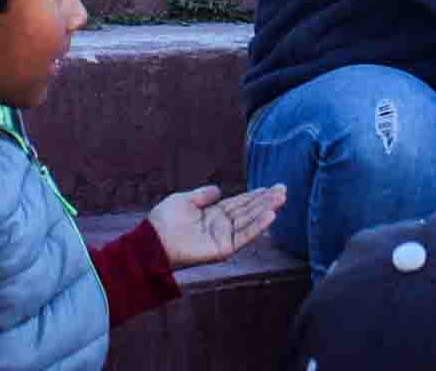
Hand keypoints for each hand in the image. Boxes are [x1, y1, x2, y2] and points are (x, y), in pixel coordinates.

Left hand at [147, 183, 286, 269]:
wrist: (152, 241)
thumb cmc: (163, 221)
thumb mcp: (184, 200)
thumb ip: (202, 195)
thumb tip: (219, 189)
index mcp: (213, 214)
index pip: (240, 203)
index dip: (255, 195)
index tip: (271, 186)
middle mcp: (221, 226)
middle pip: (248, 211)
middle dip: (266, 200)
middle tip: (283, 189)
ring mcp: (223, 237)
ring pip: (250, 221)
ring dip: (266, 210)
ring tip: (281, 198)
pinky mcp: (223, 249)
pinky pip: (243, 236)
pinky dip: (257, 226)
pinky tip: (270, 216)